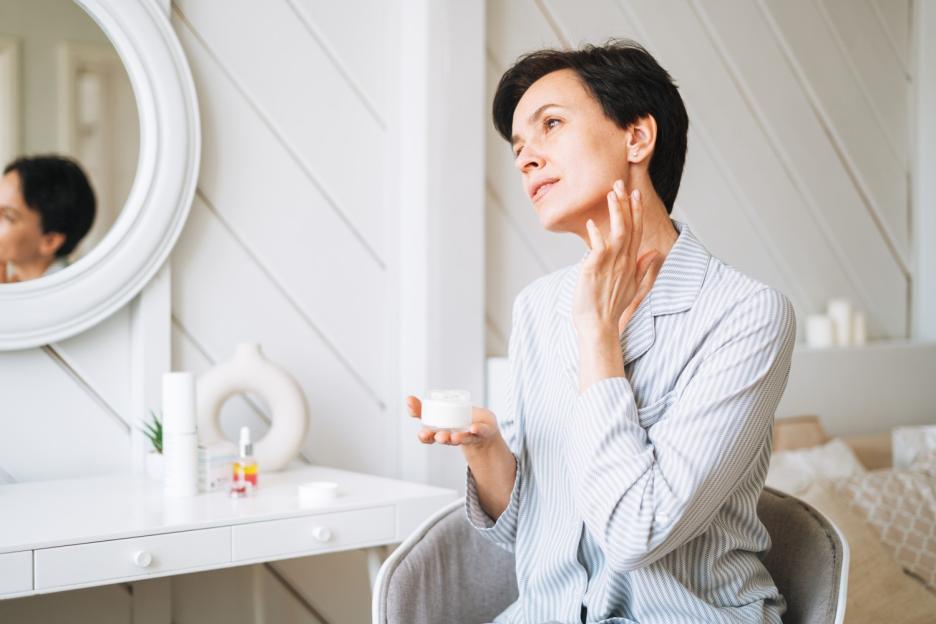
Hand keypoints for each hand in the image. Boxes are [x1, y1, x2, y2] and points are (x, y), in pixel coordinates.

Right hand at [406, 395, 499, 447]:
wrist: (484, 431)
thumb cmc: (459, 420)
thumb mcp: (440, 413)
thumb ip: (423, 408)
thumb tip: (407, 399)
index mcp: (441, 432)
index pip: (430, 437)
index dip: (425, 436)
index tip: (422, 433)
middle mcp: (453, 437)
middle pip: (445, 440)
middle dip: (440, 438)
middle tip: (438, 436)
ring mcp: (469, 435)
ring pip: (462, 438)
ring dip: (458, 437)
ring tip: (454, 436)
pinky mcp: (483, 431)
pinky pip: (480, 431)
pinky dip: (477, 430)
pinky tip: (474, 428)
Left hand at [572, 180, 662, 334]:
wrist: (598, 326)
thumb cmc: (611, 308)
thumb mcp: (633, 287)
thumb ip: (644, 268)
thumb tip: (655, 252)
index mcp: (631, 263)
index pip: (637, 232)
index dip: (637, 212)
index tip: (636, 195)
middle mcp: (624, 261)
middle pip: (628, 227)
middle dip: (625, 204)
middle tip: (620, 184)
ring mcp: (611, 264)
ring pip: (617, 232)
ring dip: (615, 212)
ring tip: (611, 194)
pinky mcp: (595, 269)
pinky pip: (598, 247)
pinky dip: (596, 235)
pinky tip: (591, 223)